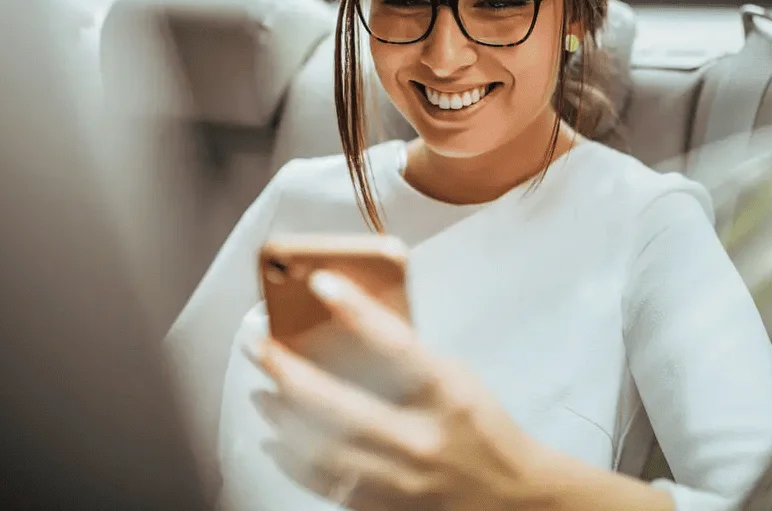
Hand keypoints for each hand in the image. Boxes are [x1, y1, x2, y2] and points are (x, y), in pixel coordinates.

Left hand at [248, 271, 545, 510]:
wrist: (510, 496)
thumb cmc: (482, 428)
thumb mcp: (458, 377)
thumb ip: (410, 357)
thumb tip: (349, 328)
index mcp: (448, 395)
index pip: (396, 345)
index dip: (356, 311)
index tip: (321, 283)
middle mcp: (422, 439)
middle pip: (340, 404)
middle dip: (289, 371)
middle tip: (260, 345)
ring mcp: (401, 479)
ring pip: (322, 448)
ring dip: (283, 415)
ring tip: (262, 388)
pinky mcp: (385, 506)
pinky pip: (325, 483)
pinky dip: (293, 459)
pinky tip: (276, 438)